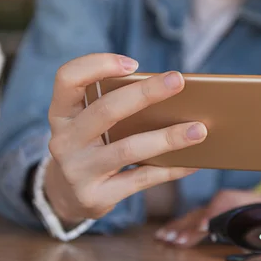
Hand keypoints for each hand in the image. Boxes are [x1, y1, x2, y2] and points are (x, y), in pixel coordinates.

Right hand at [43, 53, 207, 224]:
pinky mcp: (95, 196)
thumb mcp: (87, 124)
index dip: (97, 65)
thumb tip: (170, 94)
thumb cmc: (89, 146)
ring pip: (128, 149)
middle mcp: (64, 141)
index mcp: (61, 113)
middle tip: (178, 81)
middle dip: (145, 93)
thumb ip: (113, 106)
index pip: (67, 78)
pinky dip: (170, 169)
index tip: (133, 63)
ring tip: (199, 129)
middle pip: (106, 110)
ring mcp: (78, 171)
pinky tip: (193, 162)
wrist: (66, 196)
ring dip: (168, 138)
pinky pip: (141, 179)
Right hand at [154, 189, 260, 247]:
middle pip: (202, 213)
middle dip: (187, 226)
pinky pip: (191, 218)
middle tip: (173, 239)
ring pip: (193, 216)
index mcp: (236, 200)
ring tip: (162, 237)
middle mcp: (221, 200)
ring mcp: (213, 205)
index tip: (203, 228)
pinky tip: (166, 233)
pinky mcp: (209, 211)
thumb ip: (258, 230)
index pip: (219, 209)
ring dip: (177, 226)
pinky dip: (178, 226)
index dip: (211, 218)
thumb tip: (250, 241)